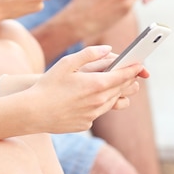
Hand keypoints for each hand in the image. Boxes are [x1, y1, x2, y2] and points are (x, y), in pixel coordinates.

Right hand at [27, 46, 143, 133]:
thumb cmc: (48, 84)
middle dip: (128, 80)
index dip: (134, 69)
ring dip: (115, 92)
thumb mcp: (67, 63)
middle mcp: (99, 101)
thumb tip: (108, 49)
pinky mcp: (86, 123)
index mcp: (96, 84)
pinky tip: (87, 98)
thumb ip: (89, 54)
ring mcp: (93, 114)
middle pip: (123, 89)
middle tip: (130, 72)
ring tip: (111, 84)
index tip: (140, 64)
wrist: (33, 111)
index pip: (124, 76)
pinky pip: (98, 112)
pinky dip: (98, 104)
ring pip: (113, 102)